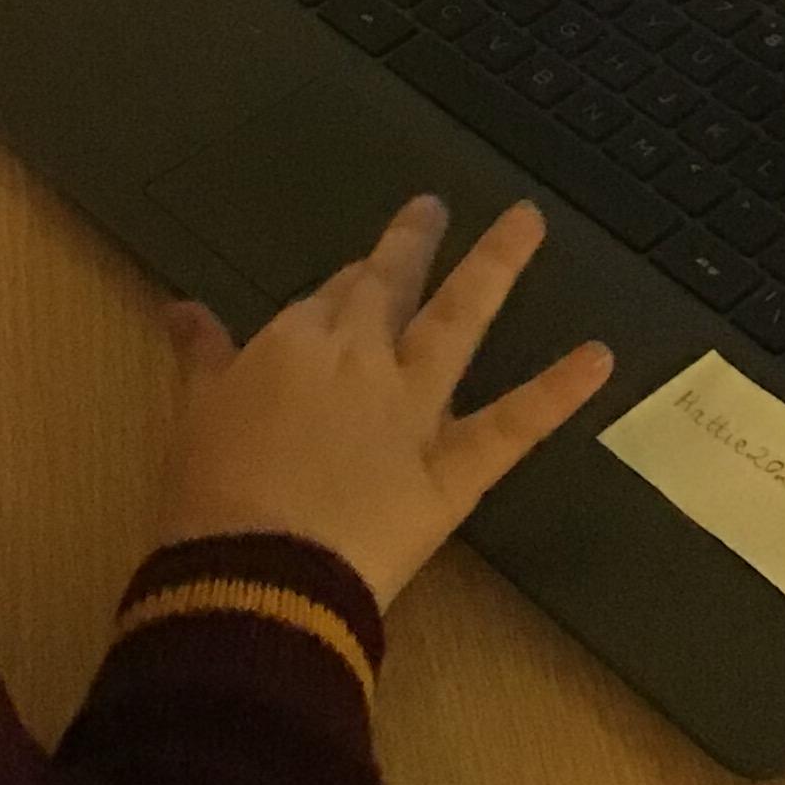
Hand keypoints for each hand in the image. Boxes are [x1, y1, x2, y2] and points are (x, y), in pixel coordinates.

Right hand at [152, 196, 613, 609]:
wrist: (259, 575)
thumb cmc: (210, 500)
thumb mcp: (194, 416)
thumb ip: (201, 358)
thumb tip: (183, 309)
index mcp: (293, 345)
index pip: (327, 300)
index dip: (343, 286)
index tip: (356, 275)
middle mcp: (360, 358)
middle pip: (389, 287)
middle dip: (411, 245)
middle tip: (434, 209)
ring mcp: (415, 407)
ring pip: (458, 322)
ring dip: (495, 267)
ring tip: (529, 223)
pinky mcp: (456, 466)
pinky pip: (516, 422)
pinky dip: (560, 390)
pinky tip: (601, 357)